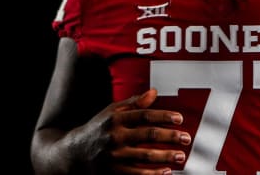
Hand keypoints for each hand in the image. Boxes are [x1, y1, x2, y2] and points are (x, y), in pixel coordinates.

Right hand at [76, 88, 190, 173]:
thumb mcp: (112, 112)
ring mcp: (114, 156)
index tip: (180, 119)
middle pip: (148, 135)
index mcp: (116, 118)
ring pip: (145, 156)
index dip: (164, 116)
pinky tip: (166, 172)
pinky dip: (153, 174)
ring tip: (180, 156)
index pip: (145, 115)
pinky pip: (137, 174)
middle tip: (186, 138)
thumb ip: (134, 103)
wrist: (74, 153)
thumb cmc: (98, 129)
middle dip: (170, 137)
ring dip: (165, 156)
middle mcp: (115, 136)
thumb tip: (154, 92)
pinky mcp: (114, 172)